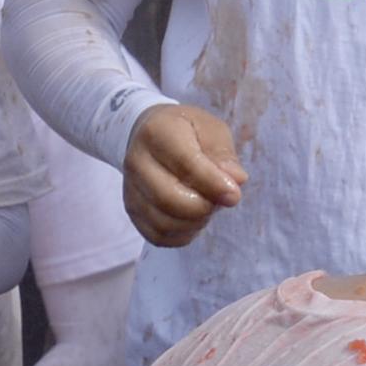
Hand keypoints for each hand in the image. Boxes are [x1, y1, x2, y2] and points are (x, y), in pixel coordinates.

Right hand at [123, 103, 245, 246]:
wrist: (150, 136)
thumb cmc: (187, 131)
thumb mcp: (211, 130)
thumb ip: (224, 154)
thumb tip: (236, 181)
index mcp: (157, 132)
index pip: (185, 164)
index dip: (213, 184)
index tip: (234, 195)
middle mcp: (136, 161)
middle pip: (168, 199)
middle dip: (203, 208)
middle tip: (219, 200)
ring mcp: (130, 188)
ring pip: (163, 223)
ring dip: (194, 223)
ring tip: (207, 206)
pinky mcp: (132, 210)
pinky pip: (158, 236)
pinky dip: (182, 234)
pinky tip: (193, 219)